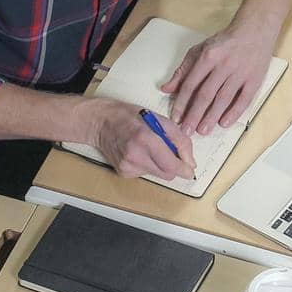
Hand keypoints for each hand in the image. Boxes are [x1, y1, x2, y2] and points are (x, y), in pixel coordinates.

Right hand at [77, 98, 195, 179]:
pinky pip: (145, 174)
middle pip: (166, 174)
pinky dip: (147, 165)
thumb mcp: (159, 119)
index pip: (170, 165)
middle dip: (173, 166)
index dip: (183, 169)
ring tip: (148, 148)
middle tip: (170, 152)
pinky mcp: (123, 172)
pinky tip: (139, 153)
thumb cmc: (129, 117)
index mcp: (146, 138)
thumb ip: (179, 139)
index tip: (190, 170)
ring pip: (157, 174)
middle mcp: (135, 155)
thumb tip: (190, 161)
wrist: (101, 122)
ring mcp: (127, 166)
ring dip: (159, 164)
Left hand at [160, 24, 275, 134]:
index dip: (182, 102)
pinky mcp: (255, 79)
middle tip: (187, 131)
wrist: (255, 30)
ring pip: (223, 99)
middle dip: (194, 114)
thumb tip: (166, 89)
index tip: (176, 118)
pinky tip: (224, 123)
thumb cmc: (225, 42)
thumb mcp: (200, 50)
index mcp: (208, 56)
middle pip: (206, 94)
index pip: (191, 84)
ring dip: (212, 117)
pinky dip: (234, 112)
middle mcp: (224, 65)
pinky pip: (244, 99)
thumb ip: (183, 70)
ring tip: (203, 131)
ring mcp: (240, 73)